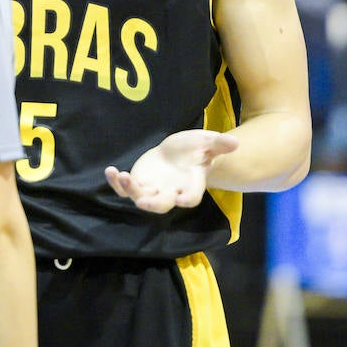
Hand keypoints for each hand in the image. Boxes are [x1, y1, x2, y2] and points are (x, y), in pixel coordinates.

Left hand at [104, 130, 239, 213]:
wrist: (178, 152)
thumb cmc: (195, 148)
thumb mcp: (207, 141)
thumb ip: (219, 144)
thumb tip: (236, 143)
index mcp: (191, 185)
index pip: (191, 198)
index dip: (186, 199)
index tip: (181, 199)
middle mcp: (171, 193)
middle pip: (162, 205)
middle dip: (152, 204)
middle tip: (142, 202)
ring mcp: (153, 190)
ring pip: (141, 198)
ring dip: (130, 190)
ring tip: (121, 176)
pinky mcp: (139, 184)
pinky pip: (125, 189)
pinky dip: (116, 183)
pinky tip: (110, 170)